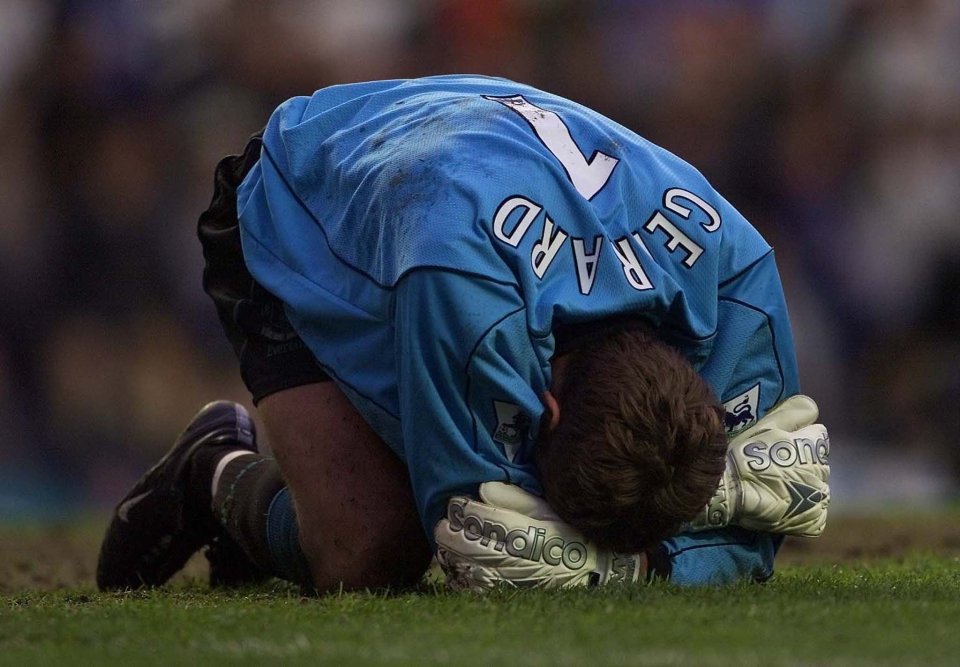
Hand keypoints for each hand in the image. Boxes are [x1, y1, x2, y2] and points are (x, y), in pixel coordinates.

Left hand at [435, 482, 645, 590]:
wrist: (589, 571)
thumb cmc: (566, 533)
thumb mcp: (547, 509)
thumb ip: (515, 498)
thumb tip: (482, 488)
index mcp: (528, 534)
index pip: (486, 520)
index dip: (466, 510)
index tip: (455, 502)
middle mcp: (518, 559)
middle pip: (471, 546)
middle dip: (451, 533)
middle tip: (441, 524)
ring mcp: (510, 582)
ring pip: (469, 569)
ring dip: (451, 555)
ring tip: (444, 543)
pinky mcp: (507, 597)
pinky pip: (475, 590)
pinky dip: (461, 577)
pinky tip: (456, 566)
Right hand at [685, 395, 829, 536]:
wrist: (728, 492)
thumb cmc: (745, 455)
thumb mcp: (765, 425)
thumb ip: (794, 412)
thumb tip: (814, 408)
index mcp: (814, 445)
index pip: (819, 436)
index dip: (799, 438)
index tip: (779, 446)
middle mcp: (822, 471)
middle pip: (819, 463)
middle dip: (803, 463)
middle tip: (774, 468)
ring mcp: (818, 498)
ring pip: (818, 488)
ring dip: (804, 487)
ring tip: (778, 489)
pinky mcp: (813, 521)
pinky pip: (816, 515)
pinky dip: (805, 513)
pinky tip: (786, 507)